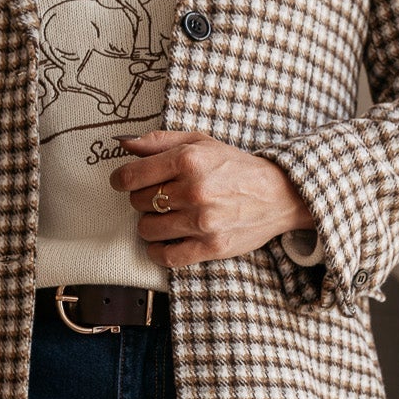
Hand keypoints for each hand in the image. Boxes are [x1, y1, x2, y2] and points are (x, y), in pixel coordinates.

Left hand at [110, 129, 314, 269]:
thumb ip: (159, 141)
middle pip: (139, 202)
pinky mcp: (210, 247)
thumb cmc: (234, 167)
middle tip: (159, 197)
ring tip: (165, 217)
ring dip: (150, 224)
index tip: (123, 182)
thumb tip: (123, 144)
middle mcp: (194, 191)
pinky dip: (158, 251)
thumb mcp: (200, 142)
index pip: (132, 176)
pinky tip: (165, 240)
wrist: (277, 194)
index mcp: (188, 160)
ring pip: (147, 230)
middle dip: (144, 199)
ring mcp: (202, 222)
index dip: (121, 180)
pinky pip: (166, 257)